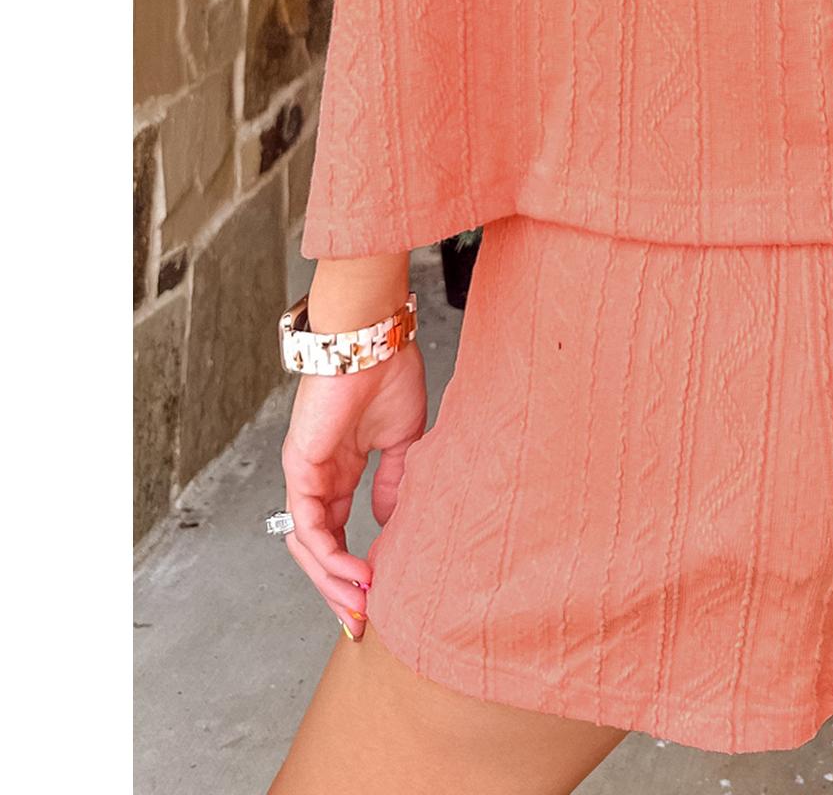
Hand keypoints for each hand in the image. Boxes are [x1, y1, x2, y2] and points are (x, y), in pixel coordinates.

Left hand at [280, 342, 426, 640]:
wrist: (373, 339)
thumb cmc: (388, 373)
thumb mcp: (403, 439)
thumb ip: (394, 481)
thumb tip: (390, 522)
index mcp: (340, 471)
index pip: (337, 535)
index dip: (352, 570)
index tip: (376, 600)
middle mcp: (316, 479)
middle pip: (317, 551)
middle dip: (337, 591)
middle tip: (361, 623)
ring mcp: (304, 475)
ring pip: (308, 548)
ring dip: (332, 582)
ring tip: (362, 604)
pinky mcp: (300, 468)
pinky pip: (309, 527)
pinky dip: (330, 556)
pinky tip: (356, 572)